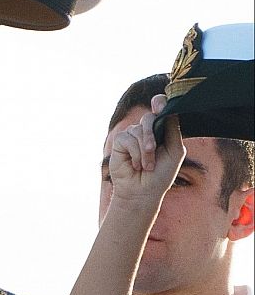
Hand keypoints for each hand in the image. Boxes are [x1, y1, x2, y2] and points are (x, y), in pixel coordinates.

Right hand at [106, 94, 184, 208]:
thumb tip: (167, 109)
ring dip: (144, 151)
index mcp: (163, 131)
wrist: (143, 191)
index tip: (159, 104)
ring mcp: (132, 136)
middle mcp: (147, 131)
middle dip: (152, 137)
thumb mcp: (174, 150)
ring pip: (138, 130)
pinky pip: (127, 139)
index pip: (161, 109)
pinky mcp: (119, 143)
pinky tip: (134, 164)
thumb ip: (172, 129)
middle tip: (152, 153)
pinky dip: (134, 153)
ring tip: (146, 166)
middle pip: (149, 118)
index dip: (160, 103)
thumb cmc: (161, 174)